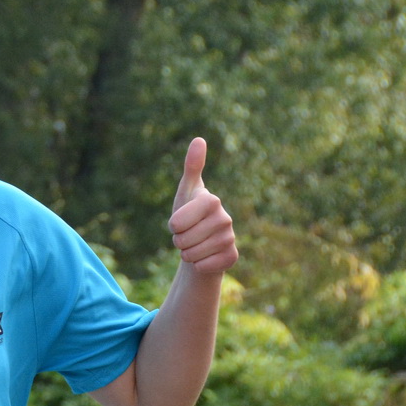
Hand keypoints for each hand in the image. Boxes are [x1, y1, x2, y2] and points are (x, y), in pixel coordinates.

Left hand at [168, 137, 237, 274]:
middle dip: (178, 241)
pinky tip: (204, 257)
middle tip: (187, 235)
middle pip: (182, 240)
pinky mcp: (232, 257)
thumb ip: (191, 167)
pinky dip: (198, 266)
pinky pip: (204, 266)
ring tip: (195, 245)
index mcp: (212, 200)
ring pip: (192, 255)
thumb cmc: (190, 214)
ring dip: (187, 254)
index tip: (180, 221)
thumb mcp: (186, 191)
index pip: (177, 221)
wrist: (201, 242)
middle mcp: (225, 218)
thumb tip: (199, 139)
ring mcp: (230, 238)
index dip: (173, 225)